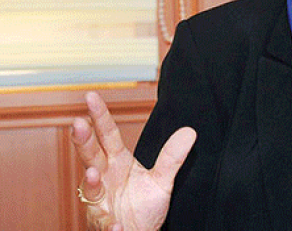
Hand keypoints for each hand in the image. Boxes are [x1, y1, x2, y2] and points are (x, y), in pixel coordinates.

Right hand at [71, 92, 195, 230]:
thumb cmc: (144, 207)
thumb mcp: (162, 180)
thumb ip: (172, 157)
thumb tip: (190, 131)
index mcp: (117, 163)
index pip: (107, 135)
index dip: (99, 117)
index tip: (90, 96)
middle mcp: (104, 179)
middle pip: (91, 156)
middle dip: (83, 141)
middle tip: (78, 124)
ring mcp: (101, 202)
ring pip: (91, 190)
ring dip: (90, 182)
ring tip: (92, 174)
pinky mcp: (105, 225)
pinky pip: (106, 225)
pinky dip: (110, 225)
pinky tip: (117, 225)